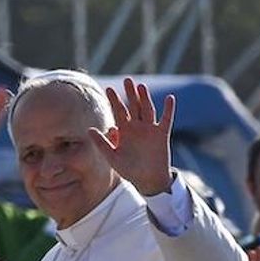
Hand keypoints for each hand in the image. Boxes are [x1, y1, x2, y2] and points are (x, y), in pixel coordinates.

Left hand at [93, 77, 174, 196]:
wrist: (147, 180)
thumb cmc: (129, 170)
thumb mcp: (112, 157)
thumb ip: (102, 143)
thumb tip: (89, 129)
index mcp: (124, 130)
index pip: (118, 112)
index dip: (114, 100)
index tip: (108, 89)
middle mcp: (137, 127)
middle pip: (133, 106)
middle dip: (130, 94)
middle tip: (127, 80)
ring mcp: (150, 129)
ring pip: (147, 110)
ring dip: (145, 98)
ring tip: (141, 87)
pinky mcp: (162, 134)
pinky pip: (166, 119)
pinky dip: (168, 109)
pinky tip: (170, 98)